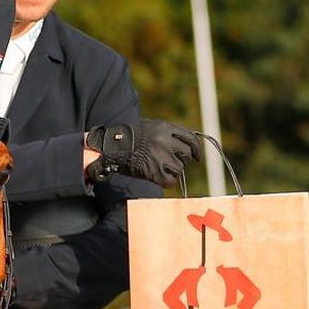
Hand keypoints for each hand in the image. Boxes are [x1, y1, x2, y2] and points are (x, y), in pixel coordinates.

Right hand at [85, 120, 200, 184]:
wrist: (111, 147)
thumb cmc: (130, 137)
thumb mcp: (150, 127)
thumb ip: (168, 133)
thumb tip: (187, 144)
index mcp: (165, 128)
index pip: (190, 138)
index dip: (196, 149)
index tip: (197, 157)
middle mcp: (165, 141)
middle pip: (186, 154)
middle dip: (181, 159)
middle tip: (171, 162)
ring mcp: (160, 157)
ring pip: (179, 168)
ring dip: (172, 170)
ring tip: (160, 167)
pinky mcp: (154, 172)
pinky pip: (171, 181)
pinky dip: (167, 181)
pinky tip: (159, 177)